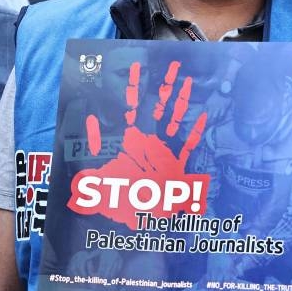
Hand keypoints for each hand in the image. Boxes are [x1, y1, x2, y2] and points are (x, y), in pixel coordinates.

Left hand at [70, 59, 208, 229]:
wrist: (133, 226)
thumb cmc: (112, 204)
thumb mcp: (95, 180)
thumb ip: (89, 155)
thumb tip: (87, 124)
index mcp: (127, 142)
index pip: (129, 109)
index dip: (133, 88)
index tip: (138, 66)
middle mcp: (147, 143)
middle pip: (157, 108)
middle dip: (164, 86)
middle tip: (173, 64)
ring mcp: (164, 153)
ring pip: (174, 120)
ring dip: (181, 102)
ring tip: (189, 80)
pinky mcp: (178, 167)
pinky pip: (189, 145)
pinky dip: (196, 131)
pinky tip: (204, 116)